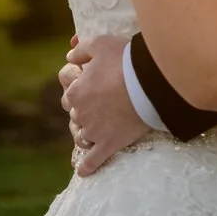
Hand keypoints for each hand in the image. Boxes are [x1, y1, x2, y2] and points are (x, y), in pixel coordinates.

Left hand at [59, 34, 148, 175]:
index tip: (92, 82)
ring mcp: (93, 130)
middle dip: (83, 109)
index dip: (79, 84)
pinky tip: (83, 172)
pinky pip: (92, 160)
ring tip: (97, 131)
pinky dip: (86, 167)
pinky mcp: (108, 144)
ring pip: (82, 135)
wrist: (148, 84)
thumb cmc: (125, 60)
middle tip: (101, 104)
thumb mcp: (101, 43)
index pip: (68, 89)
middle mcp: (80, 112)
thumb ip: (81, 49)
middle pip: (75, 113)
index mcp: (76, 89)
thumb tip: (69, 56)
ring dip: (86, 133)